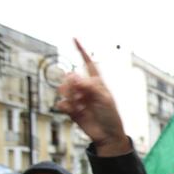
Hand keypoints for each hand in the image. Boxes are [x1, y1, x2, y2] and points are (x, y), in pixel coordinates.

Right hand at [57, 39, 130, 156]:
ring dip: (70, 96)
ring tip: (80, 105)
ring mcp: (78, 99)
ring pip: (64, 90)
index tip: (74, 38)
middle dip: (72, 85)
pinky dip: (67, 107)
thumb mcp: (105, 100)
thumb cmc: (111, 117)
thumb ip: (90, 87)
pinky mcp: (72, 110)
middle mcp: (85, 89)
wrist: (108, 136)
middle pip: (70, 77)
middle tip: (80, 95)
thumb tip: (74, 77)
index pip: (88, 63)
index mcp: (97, 83)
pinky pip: (62, 104)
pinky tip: (76, 112)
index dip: (81, 51)